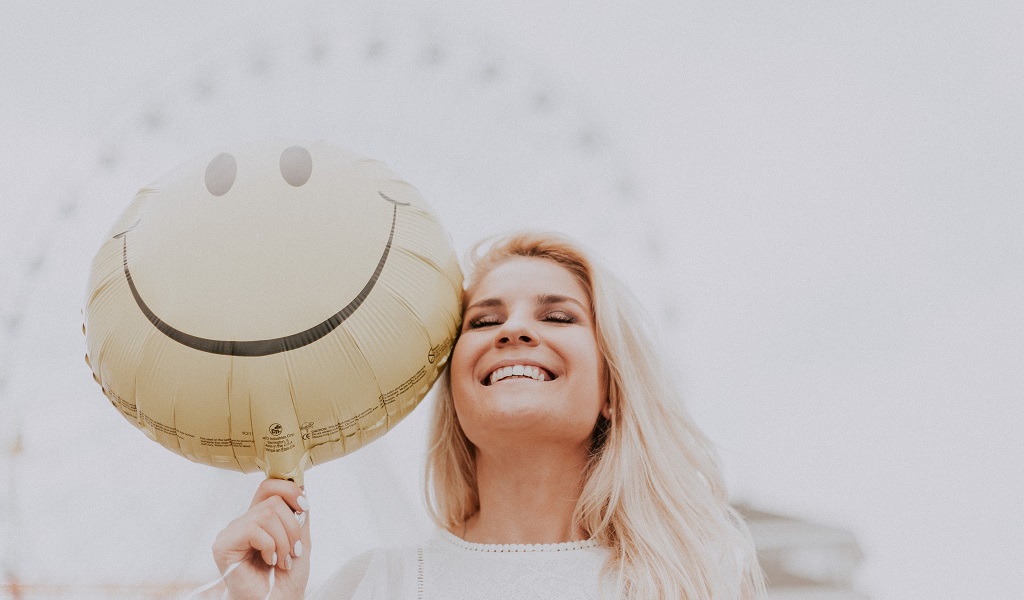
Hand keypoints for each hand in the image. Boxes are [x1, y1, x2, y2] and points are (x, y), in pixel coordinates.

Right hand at [213, 478, 310, 599]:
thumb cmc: (287, 578)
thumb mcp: (301, 539)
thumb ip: (299, 513)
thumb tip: (301, 485)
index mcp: (259, 519)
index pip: (269, 486)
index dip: (290, 489)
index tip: (304, 508)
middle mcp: (243, 522)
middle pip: (272, 500)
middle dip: (292, 526)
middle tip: (294, 551)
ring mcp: (231, 533)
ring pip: (266, 514)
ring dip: (283, 540)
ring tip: (283, 560)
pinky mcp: (223, 546)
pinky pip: (253, 529)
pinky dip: (270, 546)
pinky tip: (270, 562)